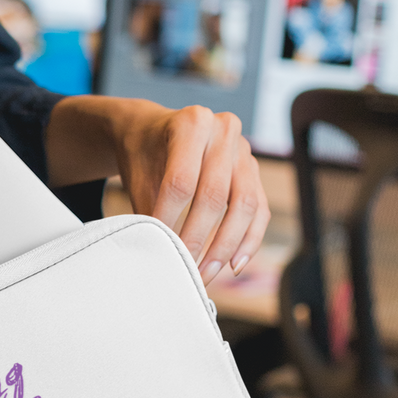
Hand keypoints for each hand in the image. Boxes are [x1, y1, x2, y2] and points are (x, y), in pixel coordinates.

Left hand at [45, 96, 269, 285]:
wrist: (153, 132)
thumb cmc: (144, 155)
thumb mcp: (138, 175)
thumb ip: (148, 211)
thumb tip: (158, 255)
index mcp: (192, 123)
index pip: (181, 182)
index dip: (169, 220)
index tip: (159, 247)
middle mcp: (224, 131)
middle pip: (215, 196)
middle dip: (198, 240)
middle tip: (183, 269)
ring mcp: (244, 150)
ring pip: (245, 205)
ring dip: (226, 246)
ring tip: (206, 274)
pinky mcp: (255, 171)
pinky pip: (260, 210)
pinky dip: (249, 240)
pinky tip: (233, 265)